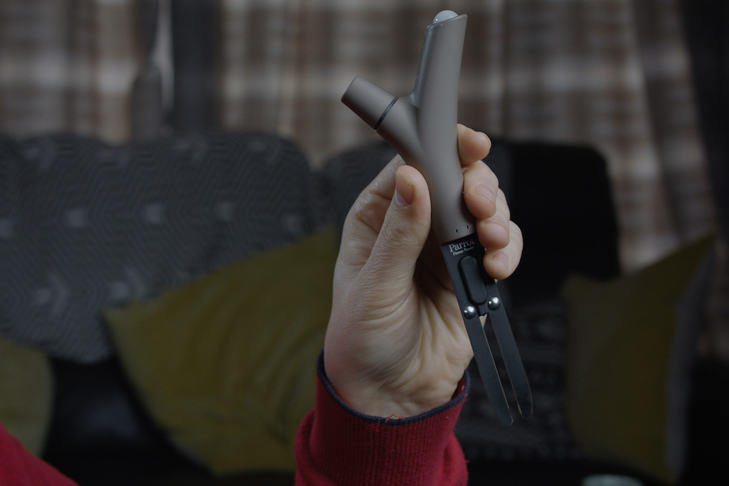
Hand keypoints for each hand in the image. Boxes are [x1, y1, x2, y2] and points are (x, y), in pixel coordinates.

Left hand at [323, 125, 522, 417]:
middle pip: (457, 179)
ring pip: (485, 208)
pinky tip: (497, 266)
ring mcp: (448, 248)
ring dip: (496, 216)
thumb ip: (399, 235)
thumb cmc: (363, 338)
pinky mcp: (474, 274)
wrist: (390, 392)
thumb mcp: (374, 286)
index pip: (413, 163)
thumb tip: (412, 179)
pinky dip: (507, 249)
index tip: (470, 144)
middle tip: (479, 205)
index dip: (443, 147)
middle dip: (477, 184)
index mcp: (380, 216)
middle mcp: (417, 225)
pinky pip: (500, 246)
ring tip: (489, 241)